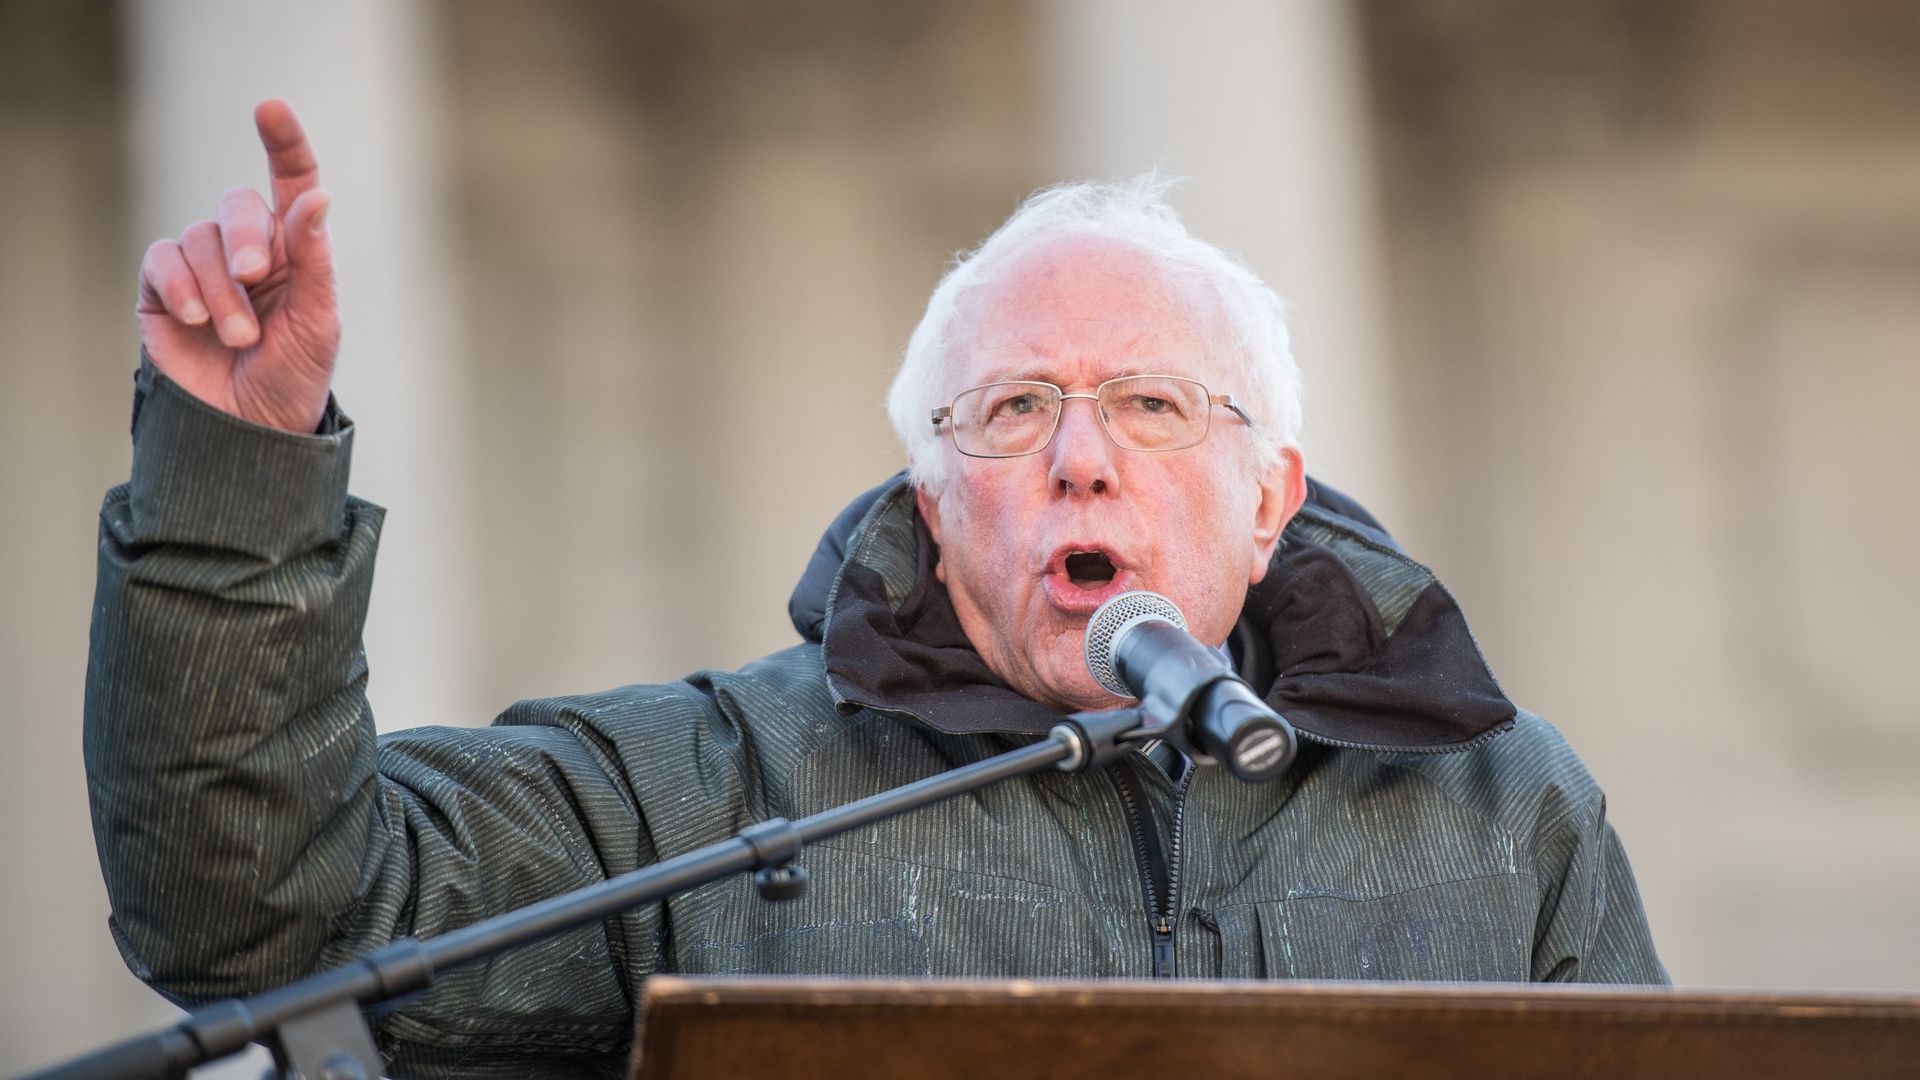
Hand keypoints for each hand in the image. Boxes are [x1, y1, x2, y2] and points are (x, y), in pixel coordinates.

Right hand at [136, 99, 338, 433]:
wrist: (250, 433)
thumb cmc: (294, 378)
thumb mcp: (319, 322)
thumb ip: (314, 259)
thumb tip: (317, 197)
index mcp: (297, 252)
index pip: (292, 183)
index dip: (285, 143)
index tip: (271, 107)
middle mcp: (249, 251)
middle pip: (239, 205)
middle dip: (248, 236)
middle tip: (257, 277)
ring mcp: (205, 269)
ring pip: (201, 237)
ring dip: (221, 286)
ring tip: (237, 335)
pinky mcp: (163, 290)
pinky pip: (163, 259)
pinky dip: (181, 283)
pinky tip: (196, 317)